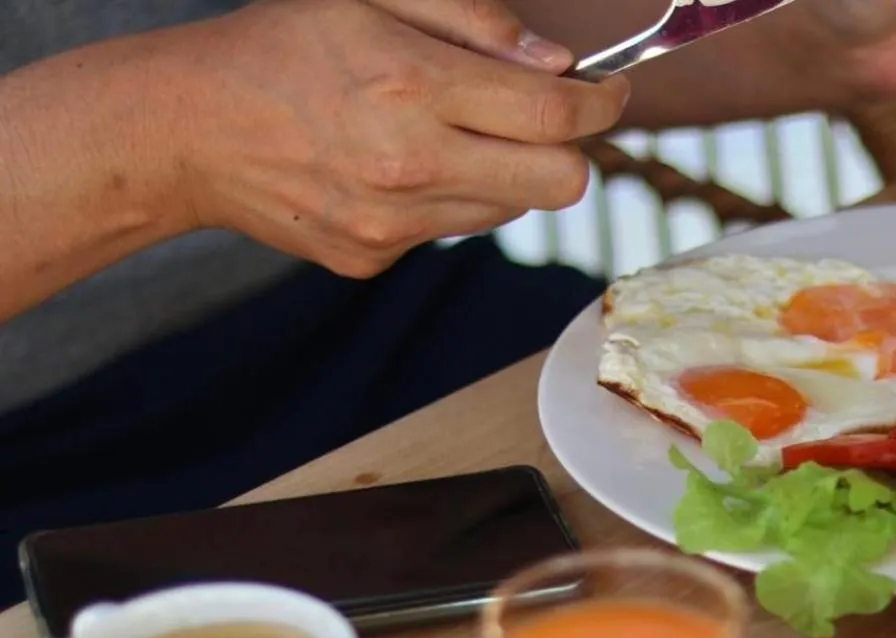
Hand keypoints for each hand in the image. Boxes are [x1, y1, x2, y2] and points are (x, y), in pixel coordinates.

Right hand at [166, 0, 627, 276]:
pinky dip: (447, 198)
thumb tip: (559, 62)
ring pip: (508, 209)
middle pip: (559, 185)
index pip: (555, 115)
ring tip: (447, 133)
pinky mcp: (376, 257)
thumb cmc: (281, 47)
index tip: (609, 93)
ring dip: (504, 171)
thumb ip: (474, 21)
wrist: (186, 129)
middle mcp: (410, 164)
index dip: (601, 104)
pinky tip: (395, 167)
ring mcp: (393, 223)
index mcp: (412, 86)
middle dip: (569, 152)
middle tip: (547, 121)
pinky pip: (451, 229)